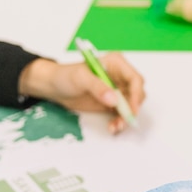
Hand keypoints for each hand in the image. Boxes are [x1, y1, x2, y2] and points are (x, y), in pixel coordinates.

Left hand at [18, 55, 145, 133]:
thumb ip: (98, 87)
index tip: (131, 109)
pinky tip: (113, 127)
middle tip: (125, 120)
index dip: (136, 95)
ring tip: (116, 126)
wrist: (54, 87)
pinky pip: (122, 115)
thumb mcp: (81, 79)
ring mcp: (117, 91)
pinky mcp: (112, 104)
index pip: (135, 79)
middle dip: (132, 109)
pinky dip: (119, 122)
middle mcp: (120, 77)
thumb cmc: (65, 76)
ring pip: (131, 107)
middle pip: (137, 95)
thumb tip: (114, 100)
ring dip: (126, 119)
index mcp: (116, 64)